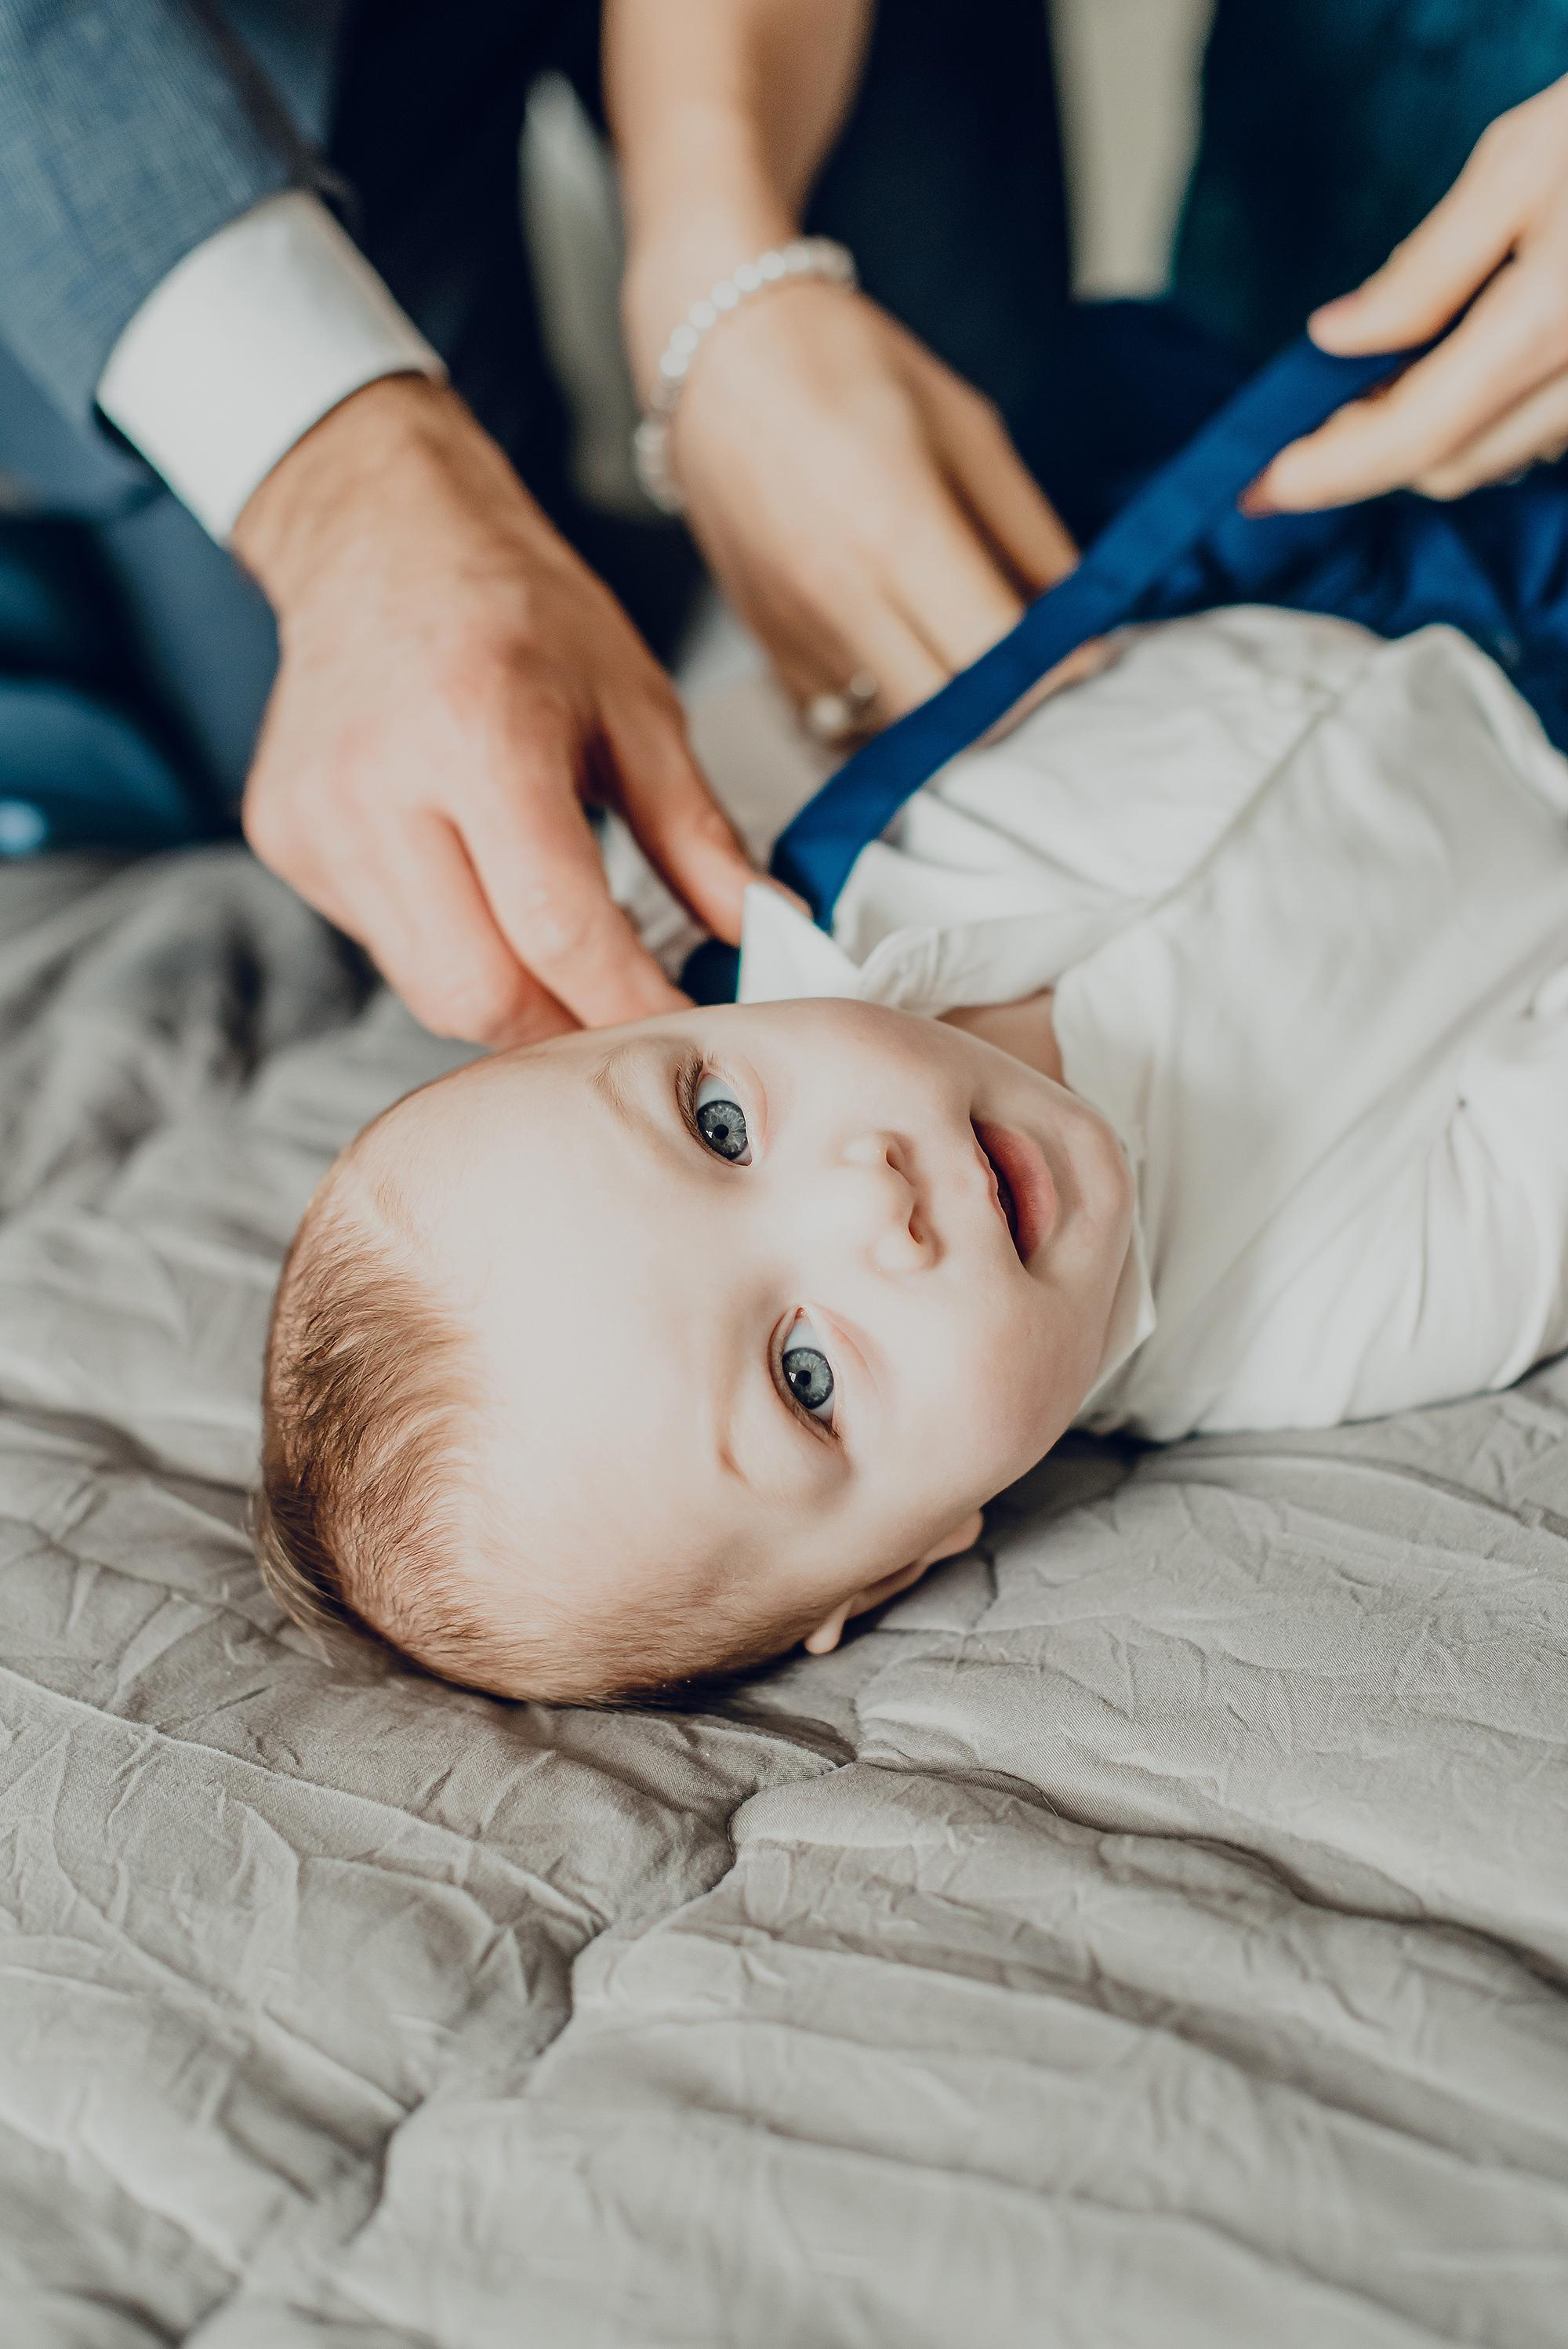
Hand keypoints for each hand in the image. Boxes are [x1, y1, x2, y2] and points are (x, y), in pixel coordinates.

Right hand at [231, 376, 755, 1045]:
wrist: (376, 533)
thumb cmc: (513, 606)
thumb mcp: (635, 702)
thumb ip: (696, 833)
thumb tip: (763, 933)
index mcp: (478, 733)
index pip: (560, 928)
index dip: (633, 1002)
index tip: (690, 1025)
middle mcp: (377, 785)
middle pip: (480, 991)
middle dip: (567, 1025)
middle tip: (627, 1007)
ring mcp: (317, 821)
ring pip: (429, 989)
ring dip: (512, 997)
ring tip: (559, 947)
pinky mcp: (287, 843)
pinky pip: (386, 947)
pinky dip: (451, 947)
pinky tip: (475, 884)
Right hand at [640, 276, 1077, 725]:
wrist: (719, 356)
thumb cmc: (850, 371)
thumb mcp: (968, 432)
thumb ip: (1030, 537)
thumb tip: (1088, 620)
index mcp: (898, 530)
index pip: (993, 656)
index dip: (1052, 670)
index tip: (1083, 656)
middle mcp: (838, 597)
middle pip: (945, 718)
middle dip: (1005, 707)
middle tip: (1035, 671)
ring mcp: (794, 632)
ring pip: (893, 731)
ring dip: (944, 718)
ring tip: (971, 667)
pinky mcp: (765, 651)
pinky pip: (840, 722)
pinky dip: (887, 711)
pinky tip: (906, 660)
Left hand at [1250, 73, 1567, 511]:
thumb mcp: (1517, 164)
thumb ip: (1424, 269)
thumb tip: (1335, 339)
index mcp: (1542, 325)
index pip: (1408, 438)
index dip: (1326, 474)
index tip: (1258, 489)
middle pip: (1446, 466)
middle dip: (1369, 455)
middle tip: (1309, 419)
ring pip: (1494, 458)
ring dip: (1428, 438)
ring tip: (1377, 385)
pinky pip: (1540, 434)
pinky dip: (1484, 417)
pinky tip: (1458, 366)